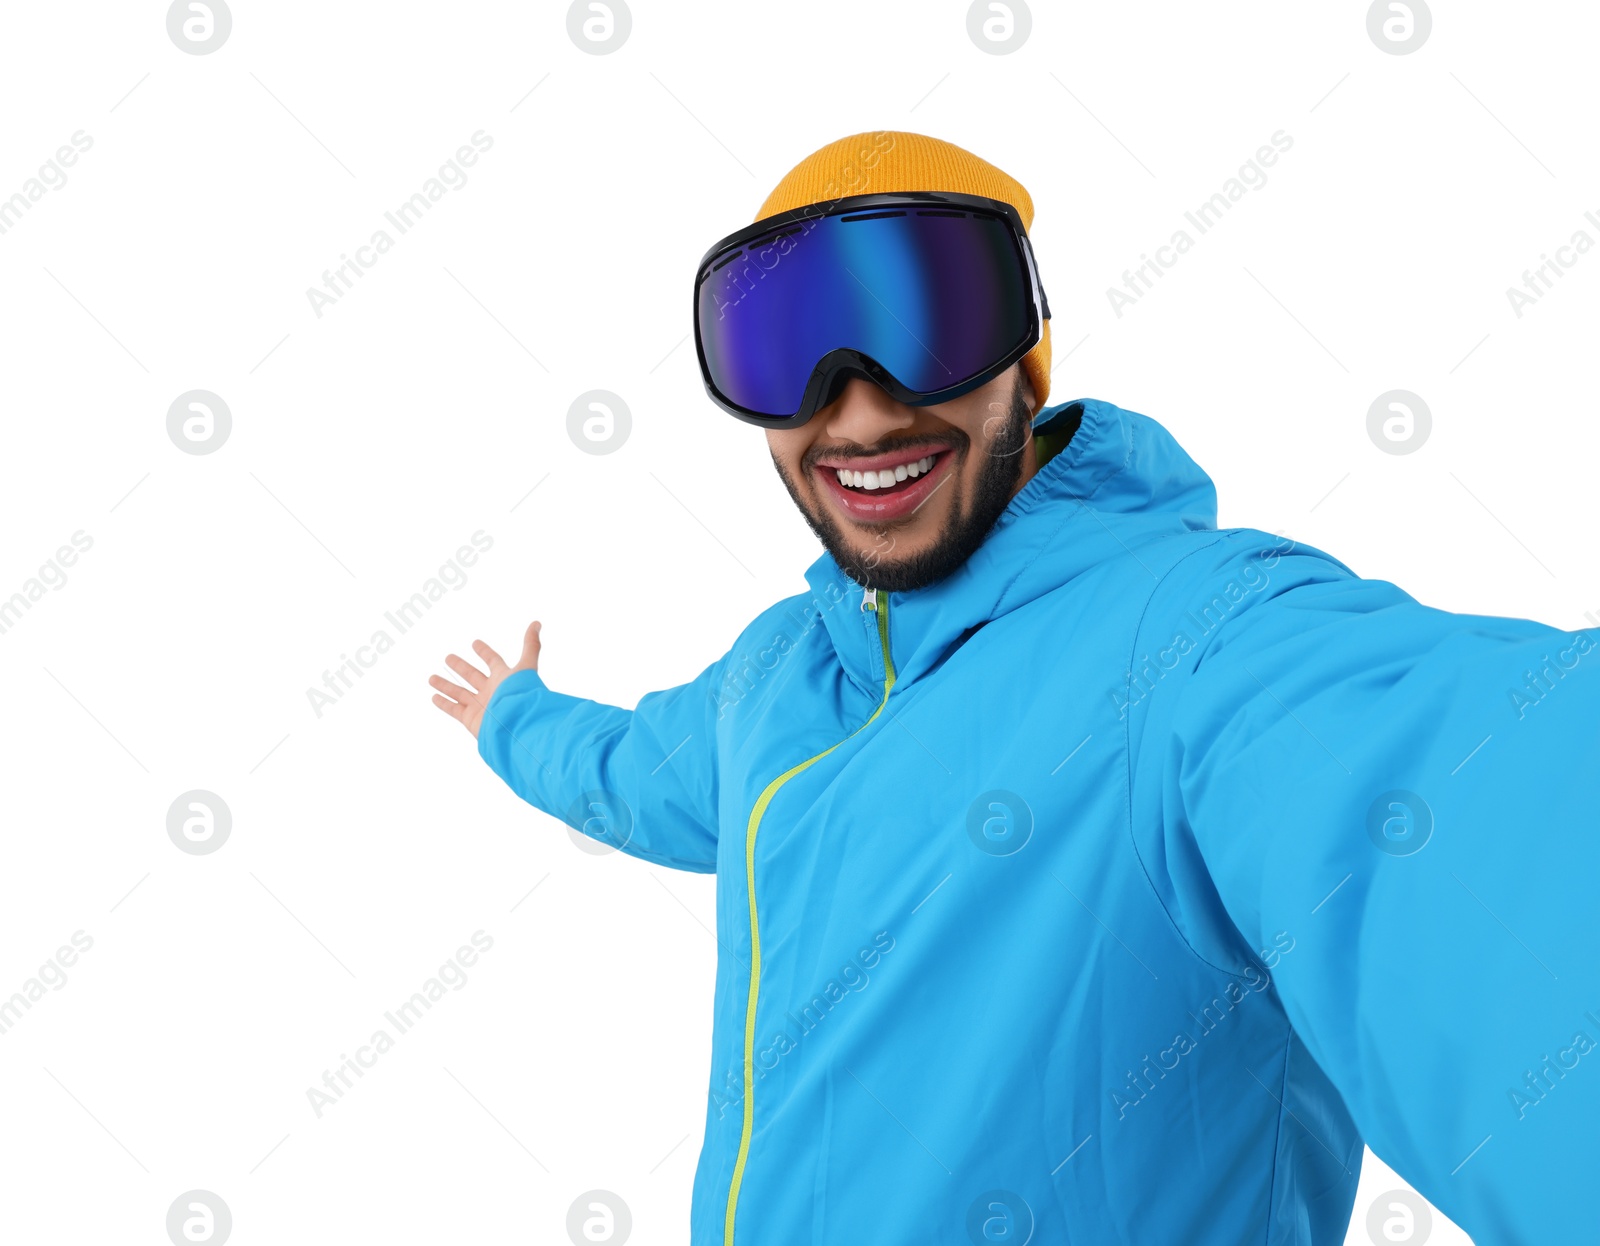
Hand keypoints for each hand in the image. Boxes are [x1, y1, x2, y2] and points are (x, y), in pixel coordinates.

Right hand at [429, 620, 540, 738]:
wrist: (517, 725)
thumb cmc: (522, 695)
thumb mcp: (526, 666)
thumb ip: (531, 645)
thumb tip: (537, 622)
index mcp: (504, 678)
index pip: (493, 661)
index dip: (485, 652)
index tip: (475, 643)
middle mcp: (491, 691)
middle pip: (472, 676)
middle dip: (461, 666)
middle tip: (448, 657)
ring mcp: (481, 705)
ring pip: (459, 692)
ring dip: (446, 685)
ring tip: (432, 678)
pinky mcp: (471, 719)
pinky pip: (454, 709)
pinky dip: (444, 704)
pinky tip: (434, 697)